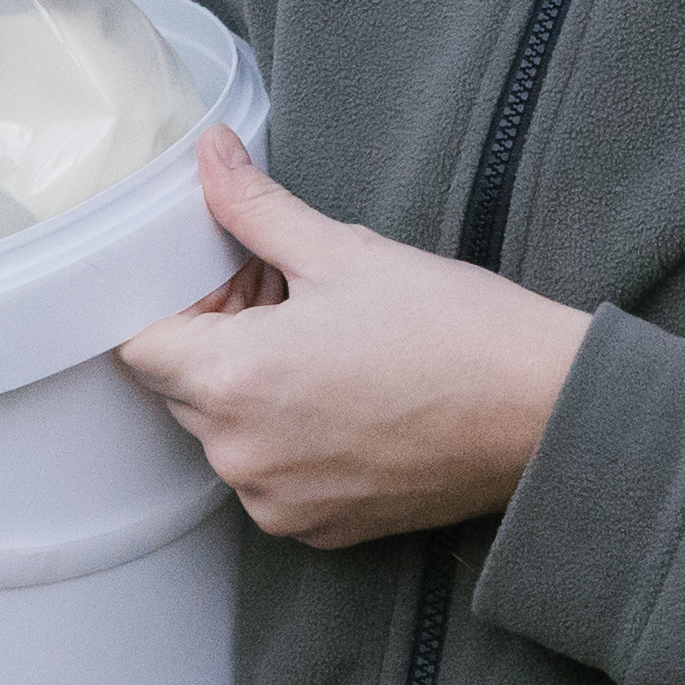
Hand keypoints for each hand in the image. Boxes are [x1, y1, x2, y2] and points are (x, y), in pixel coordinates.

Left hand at [109, 131, 593, 553]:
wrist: (545, 411)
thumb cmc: (454, 329)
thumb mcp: (343, 251)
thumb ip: (253, 208)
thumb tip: (208, 156)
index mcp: (233, 381)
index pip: (139, 345)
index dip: (175, 305)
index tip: (227, 282)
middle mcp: (241, 456)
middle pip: (182, 391)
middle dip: (219, 342)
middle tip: (289, 300)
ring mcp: (279, 501)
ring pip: (228, 436)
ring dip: (255, 393)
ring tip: (329, 349)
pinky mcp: (319, 529)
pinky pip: (273, 477)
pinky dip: (293, 440)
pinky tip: (351, 397)